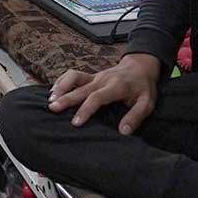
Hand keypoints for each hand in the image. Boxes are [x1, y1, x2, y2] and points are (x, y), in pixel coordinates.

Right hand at [47, 52, 161, 133]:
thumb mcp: (147, 103)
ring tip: (50, 99)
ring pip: (74, 77)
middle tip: (53, 108)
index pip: (97, 97)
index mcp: (116, 86)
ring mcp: (95, 76)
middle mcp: (103, 79)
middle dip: (66, 98)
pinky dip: (62, 81)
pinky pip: (73, 75)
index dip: (85, 109)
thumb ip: (135, 117)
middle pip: (80, 88)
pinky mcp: (90, 76)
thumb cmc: (143, 87)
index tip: (75, 122)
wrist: (140, 66)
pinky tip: (53, 91)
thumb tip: (123, 131)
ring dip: (61, 87)